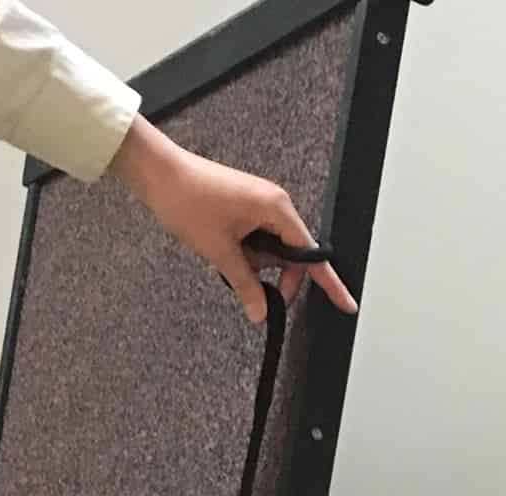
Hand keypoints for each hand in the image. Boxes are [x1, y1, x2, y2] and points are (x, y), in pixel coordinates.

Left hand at [108, 116, 356, 323]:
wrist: (157, 172)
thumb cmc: (187, 199)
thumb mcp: (220, 251)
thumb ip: (246, 285)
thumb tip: (261, 312)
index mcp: (276, 209)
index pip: (311, 255)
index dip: (329, 283)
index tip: (347, 304)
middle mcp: (274, 204)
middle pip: (292, 256)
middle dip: (275, 277)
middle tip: (253, 294)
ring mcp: (259, 204)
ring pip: (272, 251)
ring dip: (254, 264)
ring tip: (225, 257)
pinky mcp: (245, 207)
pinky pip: (257, 240)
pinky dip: (244, 253)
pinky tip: (224, 250)